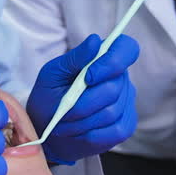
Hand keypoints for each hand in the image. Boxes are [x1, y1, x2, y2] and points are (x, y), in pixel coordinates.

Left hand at [26, 34, 139, 163]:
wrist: (49, 130)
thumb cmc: (50, 97)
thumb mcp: (53, 74)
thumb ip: (75, 58)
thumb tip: (94, 41)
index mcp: (104, 58)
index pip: (126, 48)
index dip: (112, 62)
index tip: (88, 77)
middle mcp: (120, 78)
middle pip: (113, 88)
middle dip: (84, 102)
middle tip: (64, 109)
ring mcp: (126, 102)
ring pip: (112, 112)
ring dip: (83, 120)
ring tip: (65, 122)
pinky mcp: (125, 125)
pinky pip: (116, 130)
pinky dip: (92, 134)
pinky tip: (79, 132)